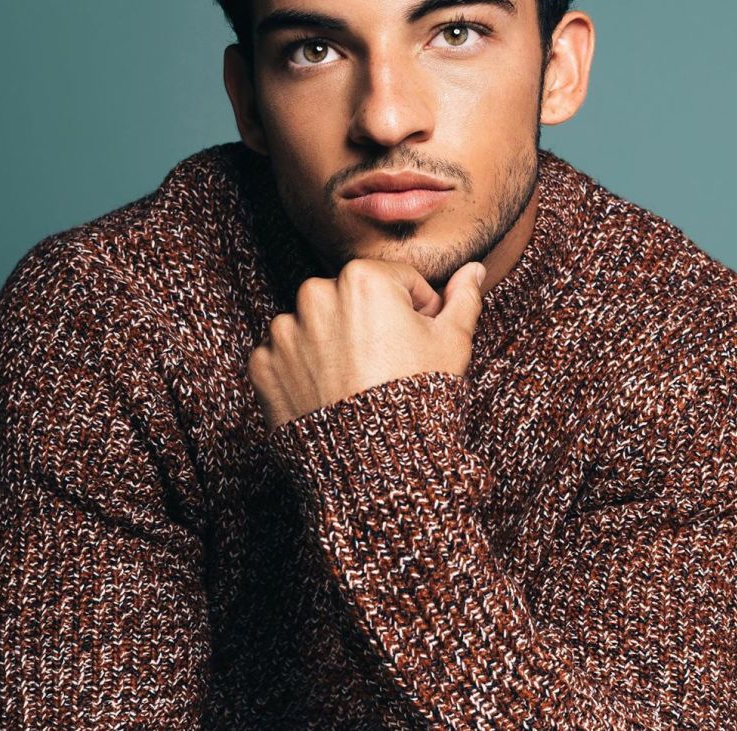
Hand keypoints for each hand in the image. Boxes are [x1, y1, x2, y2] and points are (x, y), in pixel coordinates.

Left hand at [248, 258, 486, 431]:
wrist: (375, 467)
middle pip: (355, 300)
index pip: (400, 282)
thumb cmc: (419, 398)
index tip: (420, 345)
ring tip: (359, 383)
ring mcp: (285, 331)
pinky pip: (287, 357)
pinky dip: (304, 371)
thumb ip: (464, 299)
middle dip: (372, 324)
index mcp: (363, 277)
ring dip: (335, 345)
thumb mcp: (453, 344)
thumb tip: (473, 270)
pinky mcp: (264, 366)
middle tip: (390, 366)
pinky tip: (330, 395)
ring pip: (318, 326)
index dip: (419, 313)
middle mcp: (316, 294)